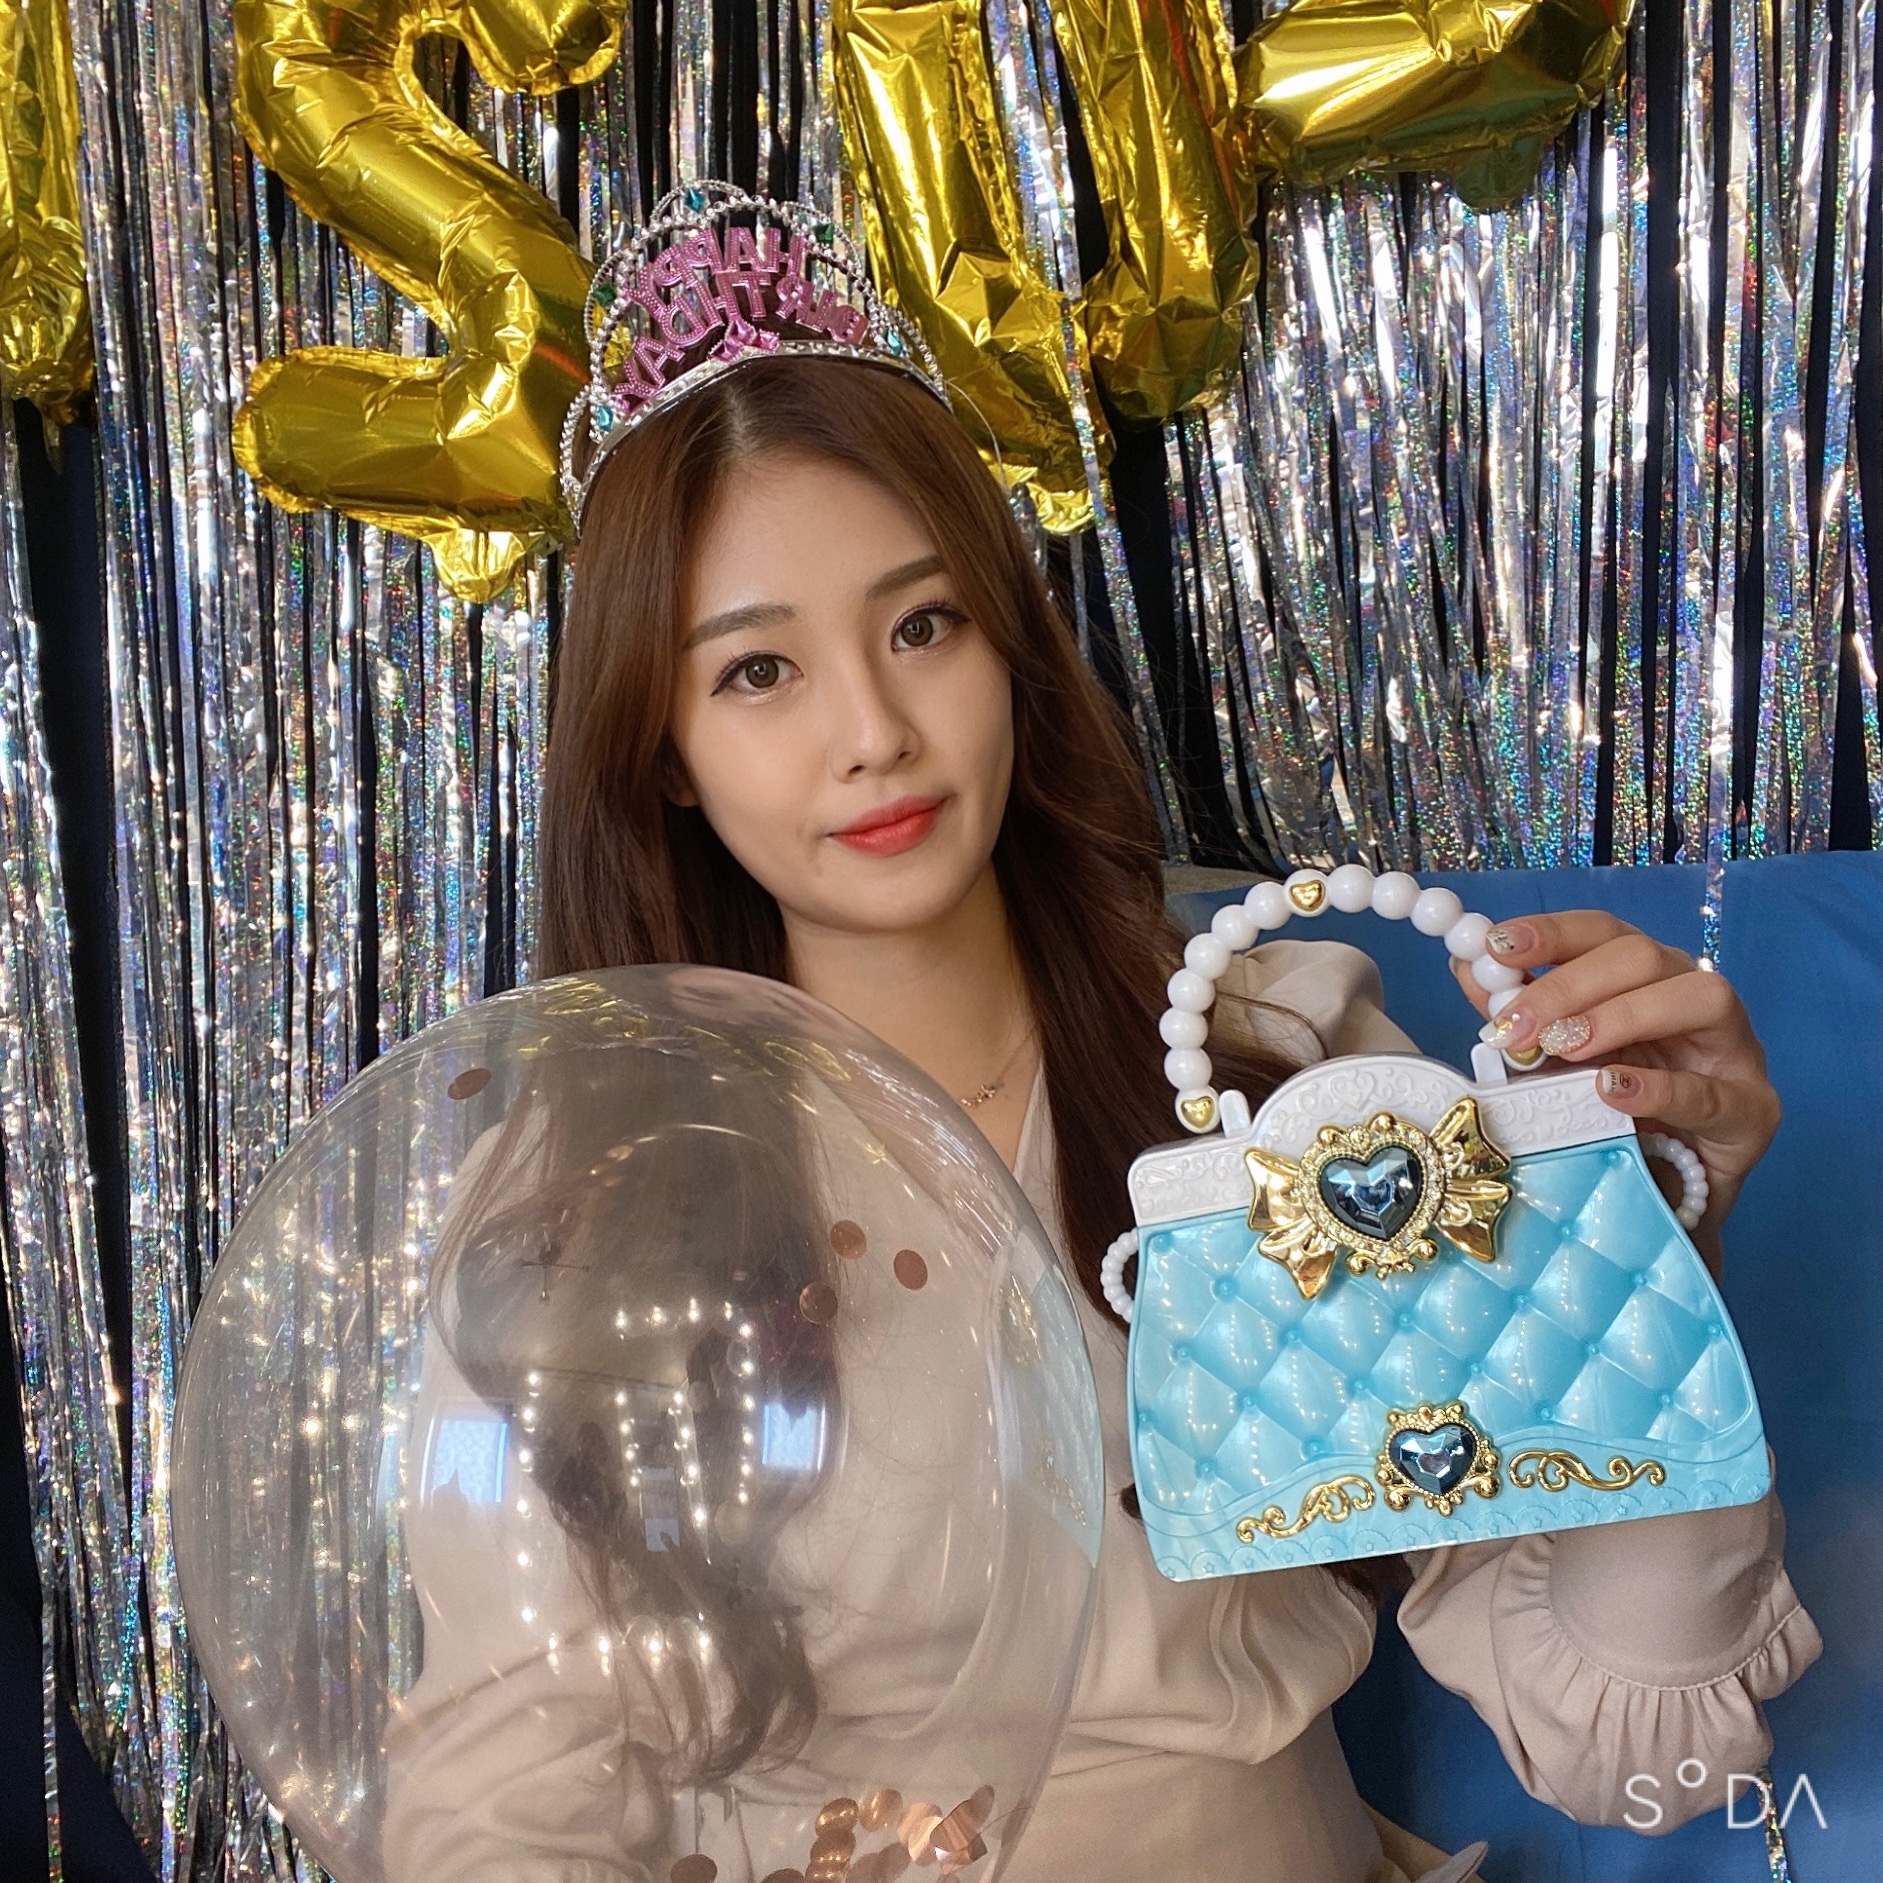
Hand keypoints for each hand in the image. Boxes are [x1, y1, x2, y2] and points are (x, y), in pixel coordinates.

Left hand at [1450, 912, 1779, 1274]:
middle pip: (1644, 956)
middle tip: (1516, 1025)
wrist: (1659, 1202)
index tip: (1496, 948)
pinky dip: (1657, 1087)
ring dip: (1621, 1016)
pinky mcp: (1753, 1112)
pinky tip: (1611, 1091)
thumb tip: (1467, 971)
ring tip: (1565, 1048)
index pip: (1604, 932)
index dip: (1551, 932)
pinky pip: (1711, 1090)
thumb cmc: (1609, 1120)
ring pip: (1699, 997)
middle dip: (1570, 984)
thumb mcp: (1554, 1066)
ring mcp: (1733, 1052)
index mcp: (1644, 979)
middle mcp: (1693, 999)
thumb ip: (1520, 1020)